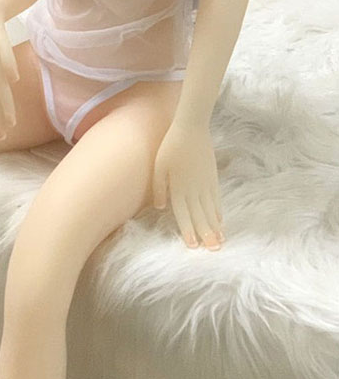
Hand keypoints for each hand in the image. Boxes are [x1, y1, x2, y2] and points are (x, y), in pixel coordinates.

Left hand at [151, 118, 224, 249]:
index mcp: (179, 188)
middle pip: (200, 216)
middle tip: (213, 251)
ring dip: (215, 227)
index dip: (188, 230)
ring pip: (210, 210)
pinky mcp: (213, 177)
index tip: (194, 246)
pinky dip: (218, 211)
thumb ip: (159, 188)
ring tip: (220, 242)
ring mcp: (206, 184)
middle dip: (206, 234)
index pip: (184, 214)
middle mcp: (194, 189)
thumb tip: (160, 207)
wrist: (191, 128)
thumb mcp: (158, 166)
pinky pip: (216, 199)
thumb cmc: (170, 146)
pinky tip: (220, 221)